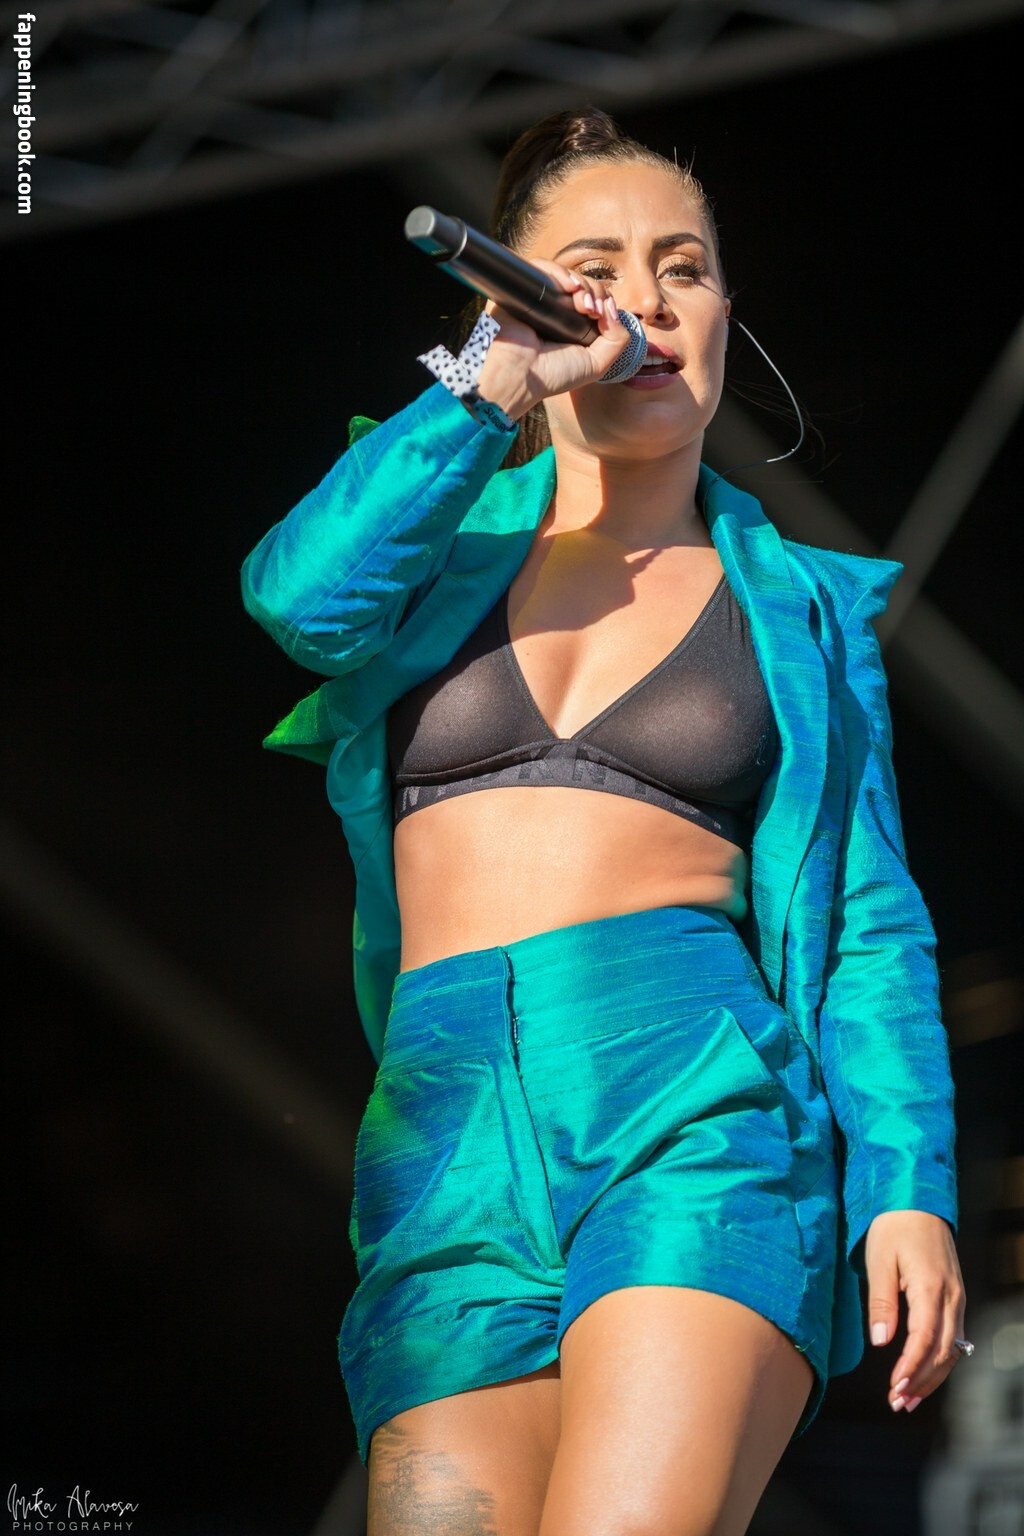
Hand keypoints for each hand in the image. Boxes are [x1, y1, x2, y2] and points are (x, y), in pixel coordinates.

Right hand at [475, 257, 630, 419]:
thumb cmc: (552, 375)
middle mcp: (554, 310)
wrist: (518, 376)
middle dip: (595, 293)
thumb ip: (617, 339)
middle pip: (583, 283)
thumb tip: (613, 309)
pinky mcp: (519, 289)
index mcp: (571, 325)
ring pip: (565, 274)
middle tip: (592, 312)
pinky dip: (559, 272)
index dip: (604, 301)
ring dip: (581, 283)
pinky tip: (569, 286)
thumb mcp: (596, 364)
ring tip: (583, 304)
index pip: (594, 299)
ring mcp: (537, 298)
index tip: (603, 316)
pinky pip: (541, 267)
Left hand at [864, 1208, 966, 1412]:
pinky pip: (953, 1337)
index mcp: (930, 1287)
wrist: (917, 1199)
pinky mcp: (954, 1297)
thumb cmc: (893, 1226)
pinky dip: (940, 1361)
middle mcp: (951, 1297)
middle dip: (921, 1381)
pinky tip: (923, 1374)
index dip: (911, 1368)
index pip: (924, 1340)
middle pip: (943, 1352)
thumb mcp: (879, 1260)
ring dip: (932, 1377)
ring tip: (908, 1400)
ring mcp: (957, 1297)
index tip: (895, 1389)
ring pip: (952, 1349)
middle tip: (897, 1403)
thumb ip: (881, 1303)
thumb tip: (882, 1342)